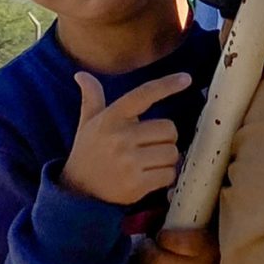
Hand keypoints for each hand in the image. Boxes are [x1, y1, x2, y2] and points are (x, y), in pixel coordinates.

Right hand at [59, 71, 189, 205]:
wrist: (76, 190)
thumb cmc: (88, 151)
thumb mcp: (88, 122)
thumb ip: (92, 97)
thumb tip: (82, 74)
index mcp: (112, 117)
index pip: (144, 94)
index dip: (166, 85)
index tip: (186, 78)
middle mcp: (120, 137)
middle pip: (169, 129)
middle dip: (165, 138)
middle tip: (150, 146)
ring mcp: (128, 162)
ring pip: (172, 153)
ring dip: (167, 159)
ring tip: (148, 162)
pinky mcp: (136, 184)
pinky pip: (169, 174)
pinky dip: (165, 176)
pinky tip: (149, 177)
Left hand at [136, 226, 219, 263]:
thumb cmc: (210, 254)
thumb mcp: (204, 235)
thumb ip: (183, 230)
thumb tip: (152, 232)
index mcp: (209, 248)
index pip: (171, 241)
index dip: (161, 238)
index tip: (160, 237)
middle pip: (158, 261)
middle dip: (147, 253)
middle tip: (147, 249)